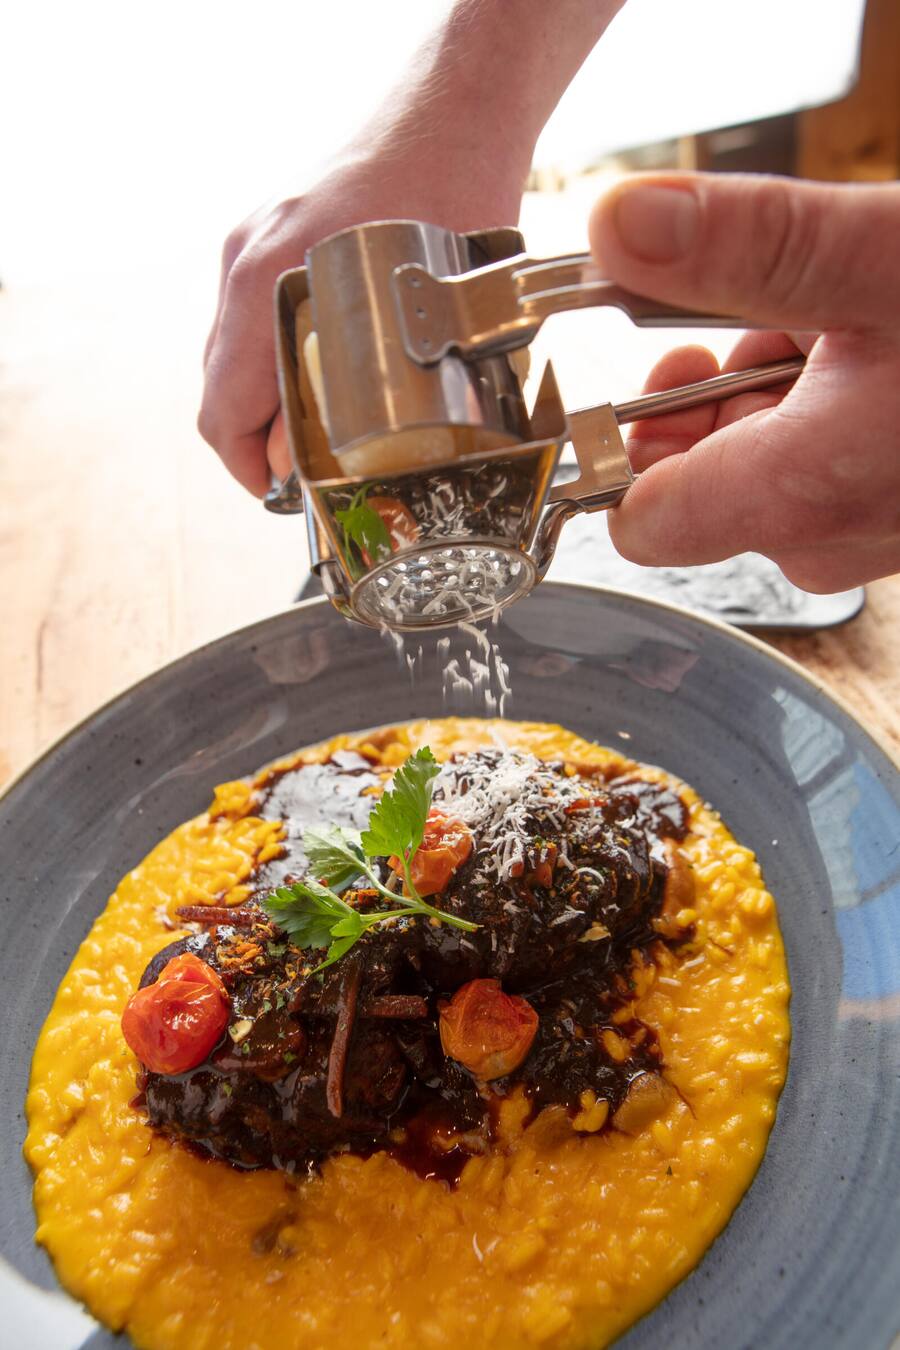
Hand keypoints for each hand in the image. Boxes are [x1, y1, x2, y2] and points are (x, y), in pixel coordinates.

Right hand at [198, 0, 625, 497]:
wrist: (454, 112)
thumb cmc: (449, 200)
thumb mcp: (411, 318)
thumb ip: (336, 397)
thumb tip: (290, 465)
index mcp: (262, 283)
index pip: (221, 411)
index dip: (245, 468)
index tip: (279, 495)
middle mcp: (244, 259)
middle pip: (222, 384)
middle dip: (259, 439)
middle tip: (311, 472)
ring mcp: (254, 240)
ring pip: (236, 351)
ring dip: (270, 396)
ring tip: (322, 427)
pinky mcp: (274, 231)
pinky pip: (256, 314)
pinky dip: (280, 354)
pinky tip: (329, 368)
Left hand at [589, 173, 899, 591]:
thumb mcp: (885, 257)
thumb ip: (749, 247)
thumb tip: (623, 227)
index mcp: (806, 492)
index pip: (643, 522)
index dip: (610, 447)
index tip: (611, 374)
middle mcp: (830, 535)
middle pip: (698, 483)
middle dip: (706, 395)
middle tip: (752, 317)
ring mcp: (873, 530)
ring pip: (763, 467)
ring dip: (767, 388)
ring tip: (825, 317)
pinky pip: (824, 466)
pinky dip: (821, 401)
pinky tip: (866, 343)